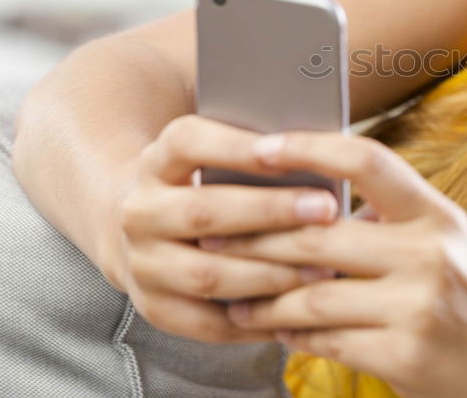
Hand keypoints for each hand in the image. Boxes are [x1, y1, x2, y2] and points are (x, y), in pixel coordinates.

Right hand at [114, 114, 340, 342]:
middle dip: (270, 211)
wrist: (147, 229)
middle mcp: (140, 212)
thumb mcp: (216, 154)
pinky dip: (258, 321)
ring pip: (208, 273)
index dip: (236, 147)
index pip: (186, 143)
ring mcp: (143, 264)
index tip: (290, 149)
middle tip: (327, 209)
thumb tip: (318, 145)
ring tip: (324, 267)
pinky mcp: (156, 309)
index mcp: (156, 162)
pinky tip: (300, 311)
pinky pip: (209, 324)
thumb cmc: (208, 182)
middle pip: (203, 212)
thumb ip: (256, 149)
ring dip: (271, 273)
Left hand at [208, 129, 466, 397]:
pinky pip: (327, 341)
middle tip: (212, 236)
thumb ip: (393, 220)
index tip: (263, 148)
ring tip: (238, 298)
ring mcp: (417, 307)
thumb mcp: (451, 239)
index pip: (368, 160)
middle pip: (318, 234)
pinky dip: (294, 334)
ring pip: (311, 295)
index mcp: (437, 214)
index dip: (310, 147)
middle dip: (256, 237)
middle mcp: (429, 253)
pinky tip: (280, 328)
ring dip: (264, 299)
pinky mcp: (404, 357)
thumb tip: (312, 204)